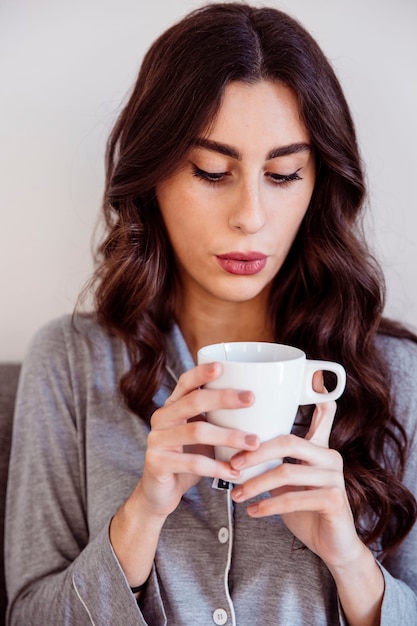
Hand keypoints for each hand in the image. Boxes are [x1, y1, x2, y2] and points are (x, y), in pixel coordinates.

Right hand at [138, 362, 259, 520]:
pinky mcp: (156, 462)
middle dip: (224, 398)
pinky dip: (217, 467)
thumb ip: (219, 419)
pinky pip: (192, 462)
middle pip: (193, 401)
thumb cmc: (189, 459)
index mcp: (173, 406)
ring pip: (196, 432)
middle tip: (251, 398)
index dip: (202, 373)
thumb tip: (262, 406)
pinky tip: (235, 471)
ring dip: (228, 436)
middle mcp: (161, 418)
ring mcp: (156, 440)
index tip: (223, 366)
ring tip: (253, 442)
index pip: (186, 383)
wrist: (160, 493)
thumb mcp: (204, 436)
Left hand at [230, 373, 361, 570]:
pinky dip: (268, 505)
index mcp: (320, 447)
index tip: (285, 386)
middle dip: (256, 453)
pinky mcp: (334, 499)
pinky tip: (253, 511)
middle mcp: (330, 457)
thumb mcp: (290, 482)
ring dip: (256, 484)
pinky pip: (292, 498)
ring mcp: (334, 477)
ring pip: (286, 472)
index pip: (322, 412)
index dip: (313, 394)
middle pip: (288, 443)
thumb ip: (277, 462)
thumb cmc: (307, 511)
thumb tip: (239, 452)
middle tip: (233, 464)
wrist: (333, 547)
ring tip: (237, 495)